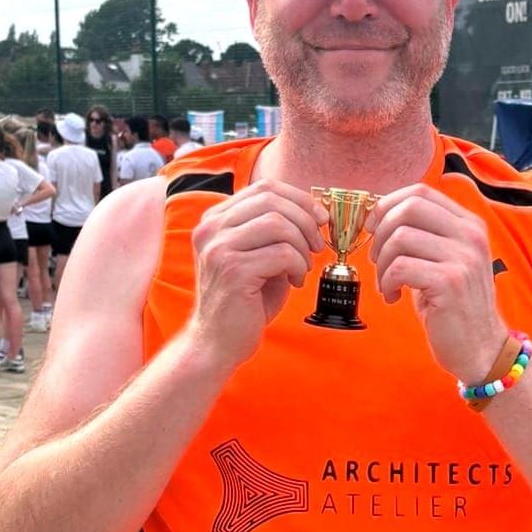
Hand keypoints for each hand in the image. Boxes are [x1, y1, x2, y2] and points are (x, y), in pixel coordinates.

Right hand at [187, 179, 325, 371]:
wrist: (217, 343)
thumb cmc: (244, 300)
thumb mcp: (259, 255)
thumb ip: (277, 230)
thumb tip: (315, 210)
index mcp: (215, 219)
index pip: (264, 188)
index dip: (299, 198)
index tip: (320, 218)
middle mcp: (211, 228)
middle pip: (272, 200)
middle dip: (305, 221)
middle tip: (316, 246)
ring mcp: (218, 247)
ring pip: (278, 224)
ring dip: (302, 246)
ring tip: (302, 268)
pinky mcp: (232, 270)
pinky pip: (282, 253)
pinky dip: (298, 265)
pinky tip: (295, 282)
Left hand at [368, 184, 502, 381]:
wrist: (480, 348)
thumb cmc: (453, 303)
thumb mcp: (444, 259)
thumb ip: (423, 233)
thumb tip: (379, 213)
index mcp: (469, 223)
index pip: (420, 191)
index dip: (388, 204)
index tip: (373, 227)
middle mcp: (470, 235)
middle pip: (409, 207)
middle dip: (381, 232)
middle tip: (376, 259)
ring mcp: (463, 257)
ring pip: (400, 237)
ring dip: (381, 262)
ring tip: (386, 283)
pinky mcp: (450, 282)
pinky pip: (401, 267)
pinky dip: (387, 281)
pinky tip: (393, 297)